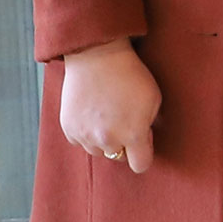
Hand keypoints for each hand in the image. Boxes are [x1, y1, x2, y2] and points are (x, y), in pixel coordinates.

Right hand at [60, 40, 160, 172]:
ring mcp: (85, 135)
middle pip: (118, 157)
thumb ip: (148, 126)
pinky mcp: (69, 129)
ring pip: (98, 151)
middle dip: (123, 144)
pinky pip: (80, 142)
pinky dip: (86, 133)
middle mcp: (108, 140)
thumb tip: (142, 141)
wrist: (96, 56)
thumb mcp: (153, 99)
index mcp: (132, 135)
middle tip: (123, 120)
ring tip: (106, 115)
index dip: (143, 154)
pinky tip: (91, 113)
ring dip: (103, 140)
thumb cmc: (130, 75)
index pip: (140, 165)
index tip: (142, 141)